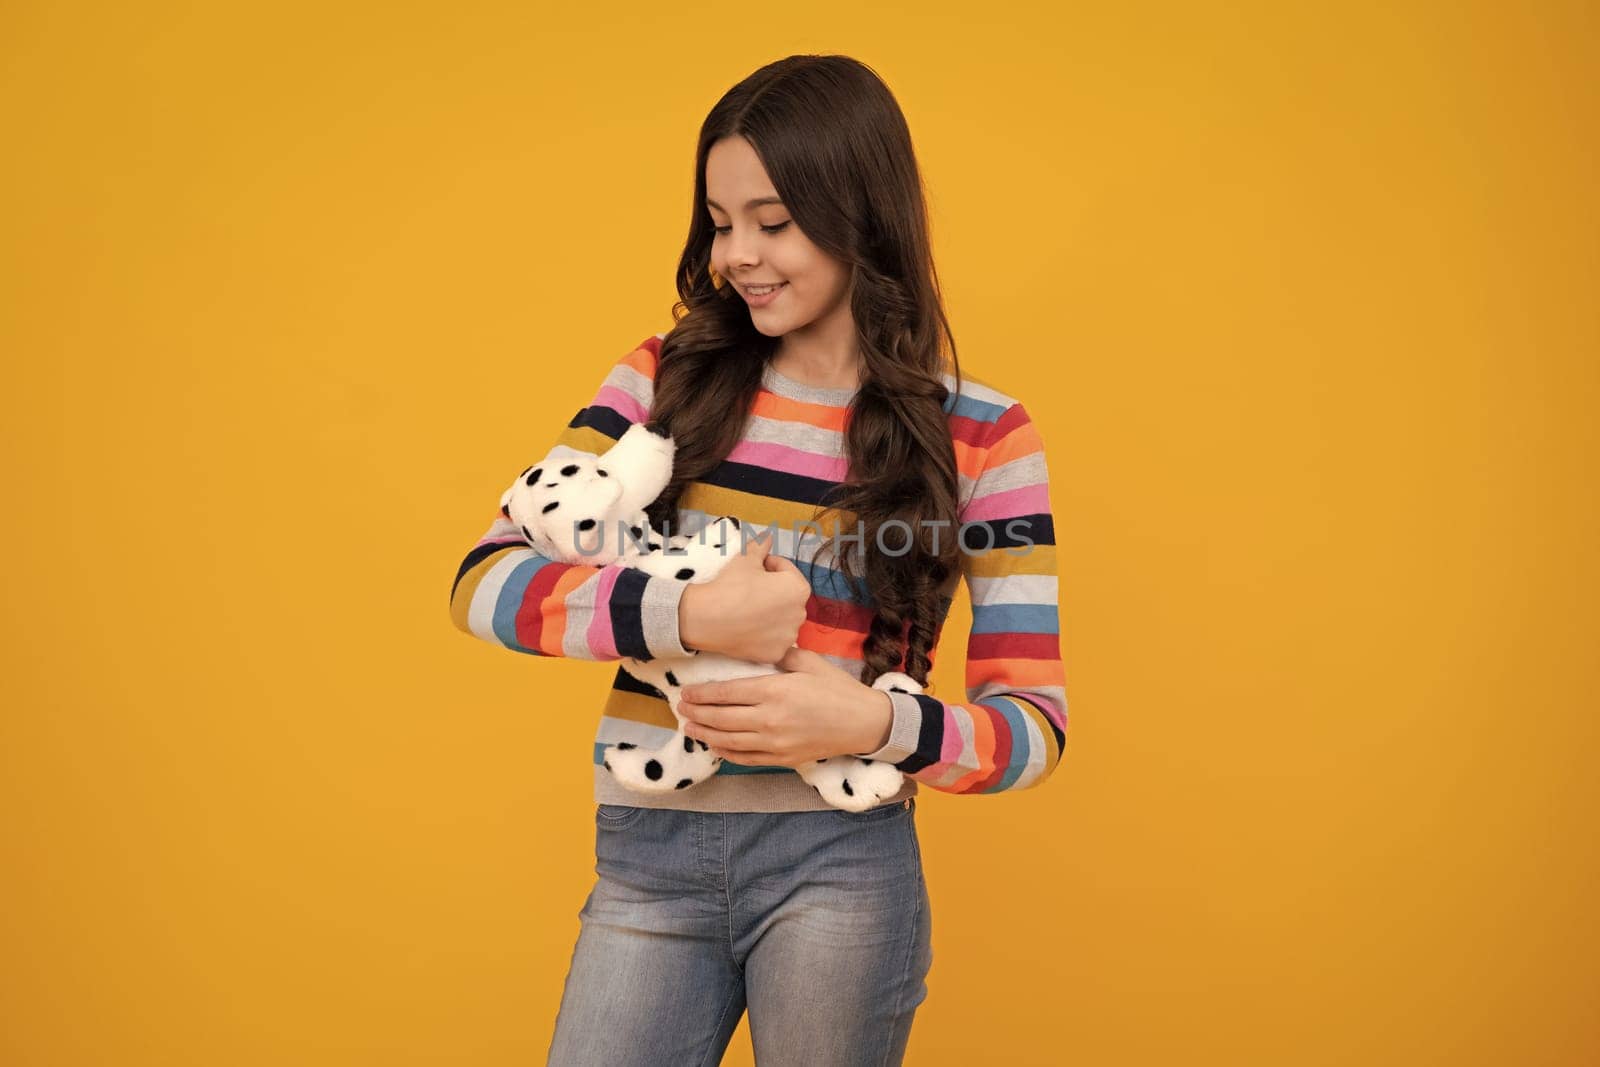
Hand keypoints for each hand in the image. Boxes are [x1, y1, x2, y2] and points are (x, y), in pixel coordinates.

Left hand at [676, 647, 894, 766]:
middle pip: (722, 718)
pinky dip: (726, 753)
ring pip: (729, 740)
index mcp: (775, 691)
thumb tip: (759, 649)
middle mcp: (770, 719)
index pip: (727, 693)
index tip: (687, 693)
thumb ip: (780, 656)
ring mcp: (775, 742)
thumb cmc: (837, 689)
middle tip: (680, 709)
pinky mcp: (782, 758)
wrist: (863, 723)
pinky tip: (714, 746)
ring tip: (689, 728)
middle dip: (697, 713)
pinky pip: (746, 758)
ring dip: (705, 734)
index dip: (703, 694)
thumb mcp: (809, 662)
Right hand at [677, 531, 810, 662]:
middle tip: (750, 587)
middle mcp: (800, 613)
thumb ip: (760, 548)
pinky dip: (764, 634)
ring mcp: (789, 636)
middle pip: (787, 597)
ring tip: (748, 608)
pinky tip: (748, 626)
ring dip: (770, 612)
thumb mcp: (745, 560)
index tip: (755, 567)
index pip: (787, 570)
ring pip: (781, 620)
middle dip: (773, 590)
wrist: (707, 618)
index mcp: (798, 588)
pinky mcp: (776, 653)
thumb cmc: (729, 586)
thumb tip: (767, 537)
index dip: (769, 565)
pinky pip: (773, 640)